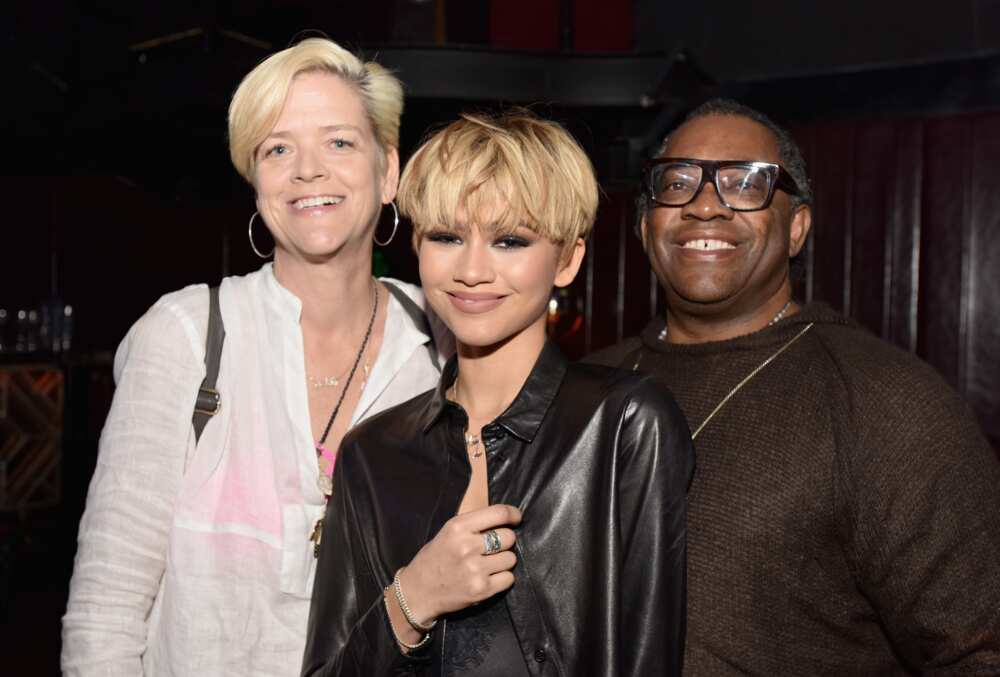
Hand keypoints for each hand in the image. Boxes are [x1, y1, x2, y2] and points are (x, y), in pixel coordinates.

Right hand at [398, 504, 520, 624]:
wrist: (417, 593)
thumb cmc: (434, 559)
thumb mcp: (448, 532)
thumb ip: (473, 525)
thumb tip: (506, 519)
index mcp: (458, 527)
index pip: (499, 513)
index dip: (513, 515)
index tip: (516, 518)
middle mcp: (467, 546)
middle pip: (508, 537)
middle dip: (505, 542)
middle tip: (493, 548)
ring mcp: (475, 569)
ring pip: (511, 559)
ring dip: (504, 561)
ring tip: (488, 565)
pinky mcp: (481, 590)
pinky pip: (509, 578)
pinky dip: (503, 578)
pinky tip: (489, 578)